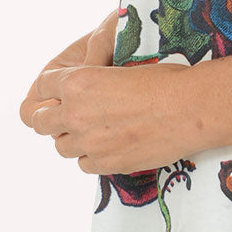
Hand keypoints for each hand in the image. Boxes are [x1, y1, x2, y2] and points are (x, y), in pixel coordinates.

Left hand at [18, 53, 194, 175]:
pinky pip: (83, 164)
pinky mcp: (106, 163)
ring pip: (61, 146)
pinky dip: (91, 156)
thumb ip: (93, 81)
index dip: (52, 89)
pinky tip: (109, 146)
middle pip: (40, 121)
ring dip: (72, 138)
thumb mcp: (121, 67)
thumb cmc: (165, 81)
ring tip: (93, 132)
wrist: (191, 109)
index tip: (60, 93)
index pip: (43, 85)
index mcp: (78, 81)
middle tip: (68, 116)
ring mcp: (90, 141)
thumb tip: (83, 91)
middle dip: (50, 118)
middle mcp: (76, 112)